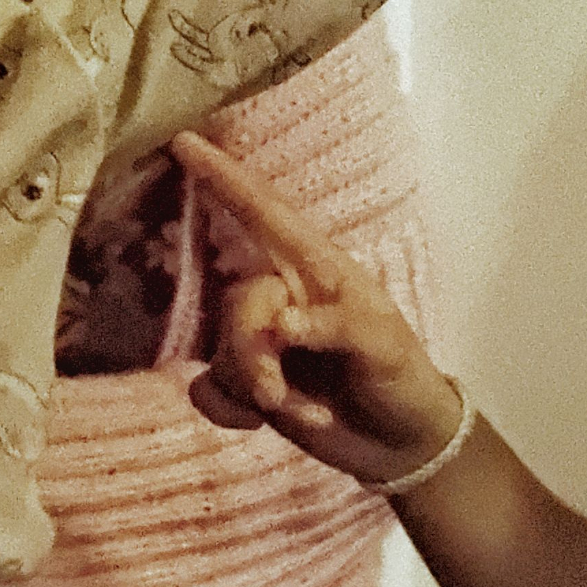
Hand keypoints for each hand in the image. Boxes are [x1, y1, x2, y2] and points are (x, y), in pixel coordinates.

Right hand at [181, 133, 469, 486]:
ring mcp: (262, 341)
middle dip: (251, 353)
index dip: (225, 177)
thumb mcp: (386, 347)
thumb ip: (337, 327)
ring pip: (220, 349)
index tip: (184, 141)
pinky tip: (257, 422)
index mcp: (317, 270)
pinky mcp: (247, 383)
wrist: (399, 445)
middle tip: (280, 395)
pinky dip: (229, 409)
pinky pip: (209, 385)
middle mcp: (282, 296)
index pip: (265, 212)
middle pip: (236, 303)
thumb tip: (279, 325)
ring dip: (253, 388)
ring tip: (299, 408)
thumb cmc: (402, 378)